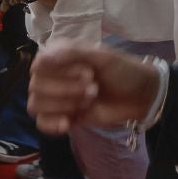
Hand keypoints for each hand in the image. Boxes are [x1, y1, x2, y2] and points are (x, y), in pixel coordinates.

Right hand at [27, 42, 161, 135]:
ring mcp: (55, 98)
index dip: (60, 72)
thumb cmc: (122, 71)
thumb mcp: (101, 56)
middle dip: (67, 89)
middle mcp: (51, 76)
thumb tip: (42, 58)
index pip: (38, 66)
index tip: (88, 72)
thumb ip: (71, 53)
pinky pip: (42, 123)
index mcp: (57, 56)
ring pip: (36, 105)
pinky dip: (51, 124)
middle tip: (94, 88)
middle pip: (36, 87)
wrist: (141, 96)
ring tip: (88, 102)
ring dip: (64, 105)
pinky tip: (67, 124)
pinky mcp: (62, 116)